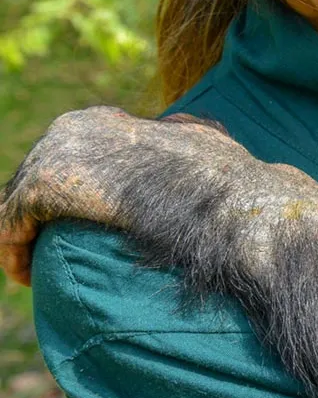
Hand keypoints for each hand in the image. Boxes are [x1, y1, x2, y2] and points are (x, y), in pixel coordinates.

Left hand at [0, 106, 240, 284]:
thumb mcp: (198, 140)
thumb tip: (177, 128)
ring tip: (31, 271)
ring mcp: (53, 154)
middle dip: (34, 220)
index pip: (59, 156)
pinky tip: (26, 277)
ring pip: (14, 205)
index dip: (60, 197)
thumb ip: (176, 134)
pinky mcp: (44, 186)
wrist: (218, 195)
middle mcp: (70, 128)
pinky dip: (13, 253)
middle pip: (30, 180)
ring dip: (21, 241)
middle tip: (43, 254)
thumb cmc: (216, 176)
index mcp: (99, 120)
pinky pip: (8, 226)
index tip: (70, 225)